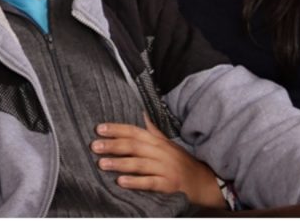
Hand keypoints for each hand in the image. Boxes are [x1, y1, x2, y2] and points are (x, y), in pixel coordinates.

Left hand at [91, 113, 225, 207]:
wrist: (204, 182)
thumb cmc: (182, 163)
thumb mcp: (169, 145)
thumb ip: (154, 132)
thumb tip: (142, 115)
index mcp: (159, 142)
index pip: (136, 132)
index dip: (118, 129)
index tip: (99, 128)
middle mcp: (162, 153)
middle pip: (135, 146)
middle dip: (114, 145)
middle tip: (94, 145)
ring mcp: (166, 169)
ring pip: (140, 164)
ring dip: (120, 163)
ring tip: (102, 163)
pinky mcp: (169, 185)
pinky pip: (150, 182)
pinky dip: (136, 182)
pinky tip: (121, 182)